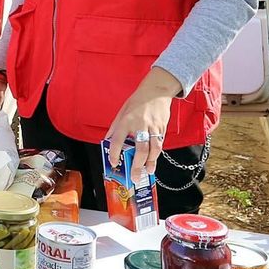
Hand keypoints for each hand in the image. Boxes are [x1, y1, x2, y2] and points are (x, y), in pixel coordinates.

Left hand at [104, 66, 181, 183]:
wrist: (156, 91)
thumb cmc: (137, 102)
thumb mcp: (121, 112)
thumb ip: (115, 128)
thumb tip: (107, 141)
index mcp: (126, 121)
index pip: (118, 140)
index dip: (114, 153)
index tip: (113, 162)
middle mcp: (140, 125)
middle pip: (140, 149)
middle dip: (137, 165)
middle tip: (135, 177)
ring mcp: (153, 127)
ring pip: (153, 148)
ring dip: (151, 162)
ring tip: (148, 171)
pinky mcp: (162, 129)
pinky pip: (160, 144)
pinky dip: (156, 154)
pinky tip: (153, 161)